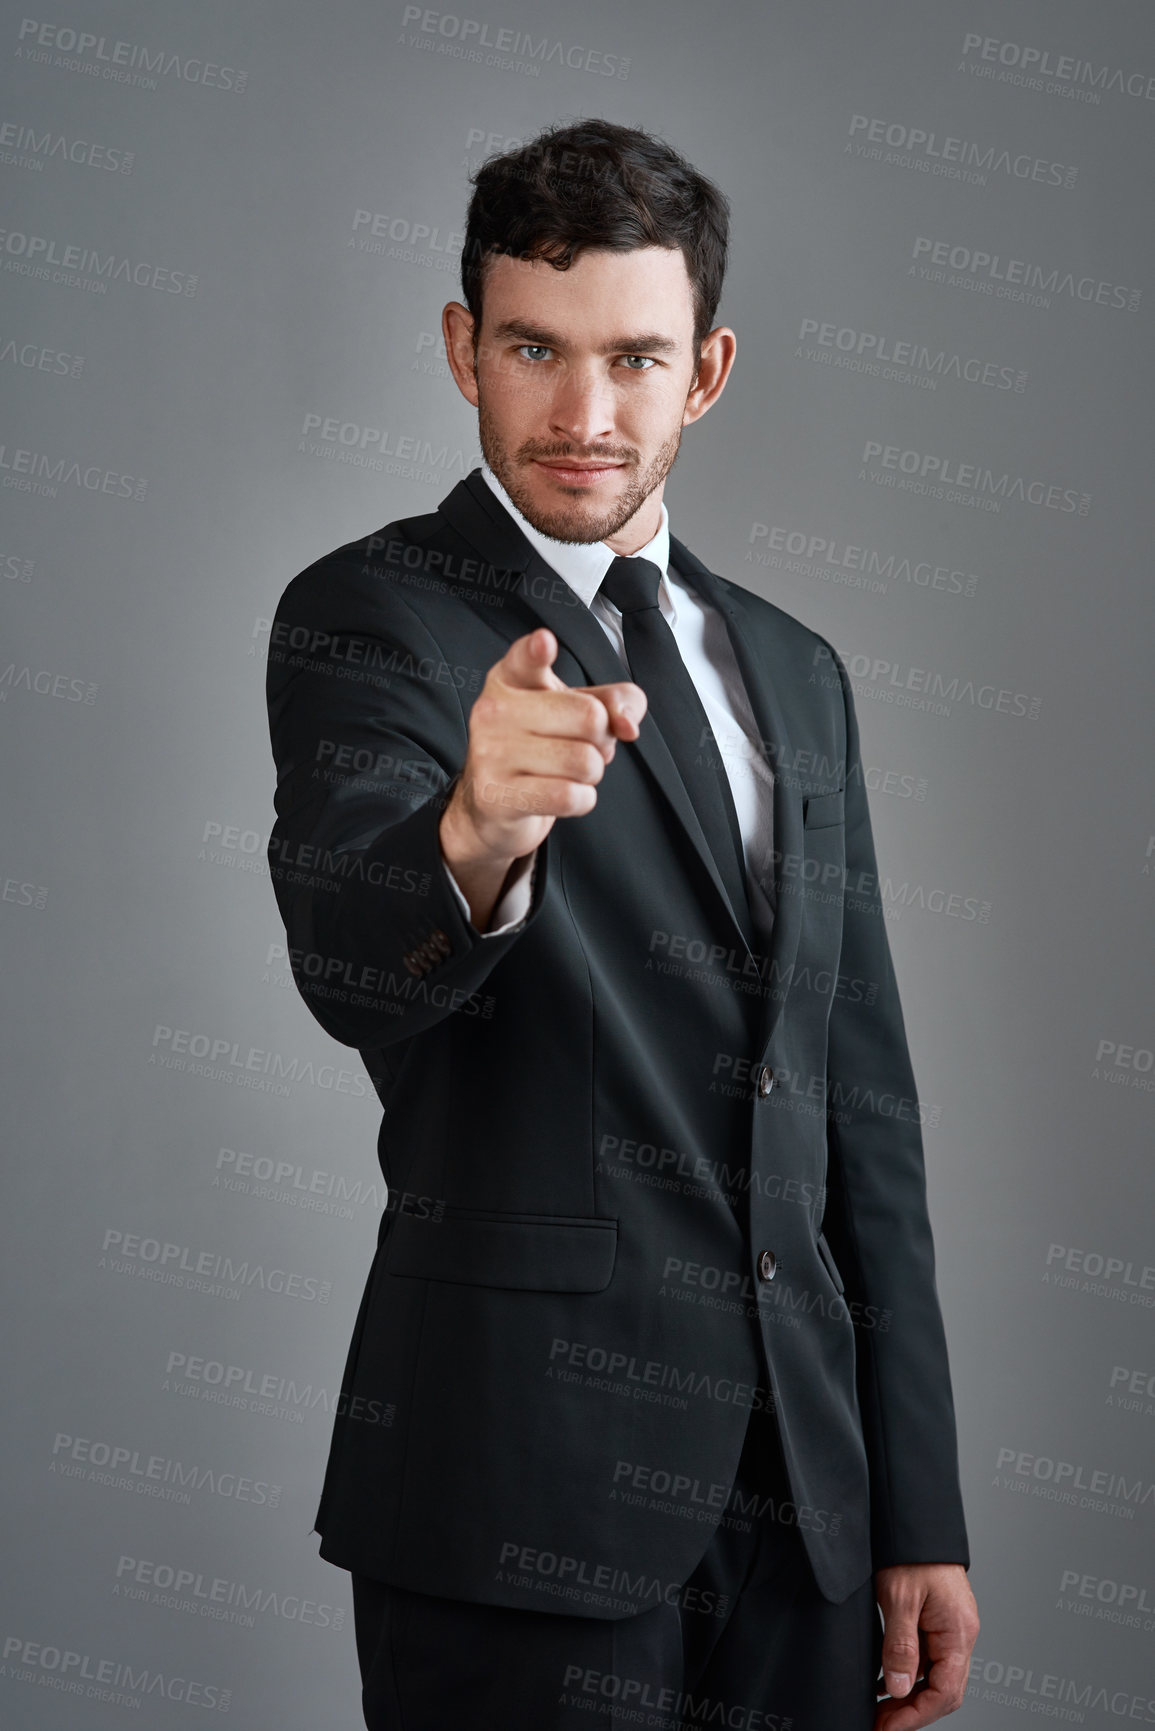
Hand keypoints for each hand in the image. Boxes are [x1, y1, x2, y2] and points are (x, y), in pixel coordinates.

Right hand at [440, 626, 645, 925]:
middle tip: (580, 749)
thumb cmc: (540, 749)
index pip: (525, 655)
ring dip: (593, 774)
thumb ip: (617, 702)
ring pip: (588, 760)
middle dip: (602, 741)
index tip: (545, 646)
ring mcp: (489, 754)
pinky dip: (582, 801)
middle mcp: (493, 710)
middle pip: (590, 718)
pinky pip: (572, 796)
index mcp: (511, 678)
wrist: (490, 812)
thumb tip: (630, 721)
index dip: (538, 652)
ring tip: (568, 774)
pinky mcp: (498, 797)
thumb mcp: (578, 715)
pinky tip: (563, 798)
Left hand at [873, 1563, 978, 1728]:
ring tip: (879, 1709)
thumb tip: (898, 1689)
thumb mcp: (899, 1597)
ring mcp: (952, 1628)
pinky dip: (910, 1676)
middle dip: (912, 1713)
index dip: (914, 1717)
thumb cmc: (910, 1551)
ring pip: (937, 1678)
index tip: (885, 1728)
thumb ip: (900, 1645)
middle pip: (944, 1691)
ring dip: (910, 1697)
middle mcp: (961, 1634)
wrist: (915, 1519)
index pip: (944, 1692)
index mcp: (958, 1632)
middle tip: (879, 1724)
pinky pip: (930, 1660)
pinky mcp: (940, 1621)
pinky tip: (885, 1682)